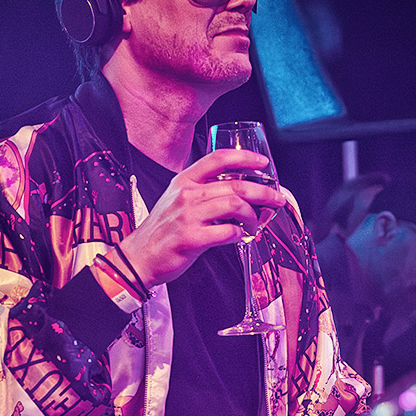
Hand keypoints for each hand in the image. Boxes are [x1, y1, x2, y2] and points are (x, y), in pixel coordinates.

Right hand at [114, 149, 285, 286]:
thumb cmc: (163, 229)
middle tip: (276, 199)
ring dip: (253, 216)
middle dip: (263, 192)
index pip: (218, 158)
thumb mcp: (177, 199)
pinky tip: (239, 237)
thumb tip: (239, 190)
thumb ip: (203, 190)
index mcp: (184, 180)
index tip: (263, 163)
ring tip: (255, 224)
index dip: (245, 158)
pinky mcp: (191, 239)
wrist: (139, 257)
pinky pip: (227, 232)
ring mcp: (188, 216)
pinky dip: (239, 234)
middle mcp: (186, 194)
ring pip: (235, 205)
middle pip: (236, 185)